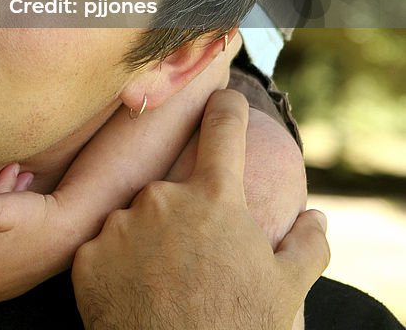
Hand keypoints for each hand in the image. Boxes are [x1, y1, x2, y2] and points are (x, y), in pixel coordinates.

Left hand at [72, 90, 329, 329]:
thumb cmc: (236, 327)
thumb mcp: (284, 290)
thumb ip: (305, 246)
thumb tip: (316, 217)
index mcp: (215, 196)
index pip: (222, 126)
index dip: (226, 107)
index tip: (225, 98)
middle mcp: (163, 197)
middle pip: (175, 186)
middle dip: (185, 213)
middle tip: (196, 257)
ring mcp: (121, 223)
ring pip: (137, 217)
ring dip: (149, 239)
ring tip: (164, 283)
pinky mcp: (88, 254)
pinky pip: (105, 248)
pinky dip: (117, 265)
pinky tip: (134, 294)